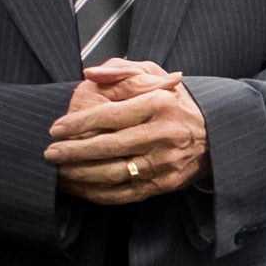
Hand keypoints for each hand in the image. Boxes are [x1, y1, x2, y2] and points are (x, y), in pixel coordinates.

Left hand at [47, 60, 206, 207]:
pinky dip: (97, 194)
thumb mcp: (154, 76)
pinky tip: (79, 187)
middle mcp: (163, 135)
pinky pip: (124, 194)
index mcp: (159, 104)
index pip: (111, 115)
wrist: (214, 135)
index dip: (79, 123)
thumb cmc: (175, 103)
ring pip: (114, 173)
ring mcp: (164, 163)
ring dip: (81, 175)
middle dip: (74, 151)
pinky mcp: (163, 184)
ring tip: (59, 171)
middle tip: (50, 152)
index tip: (56, 129)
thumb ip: (122, 72)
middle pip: (110, 146)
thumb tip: (90, 74)